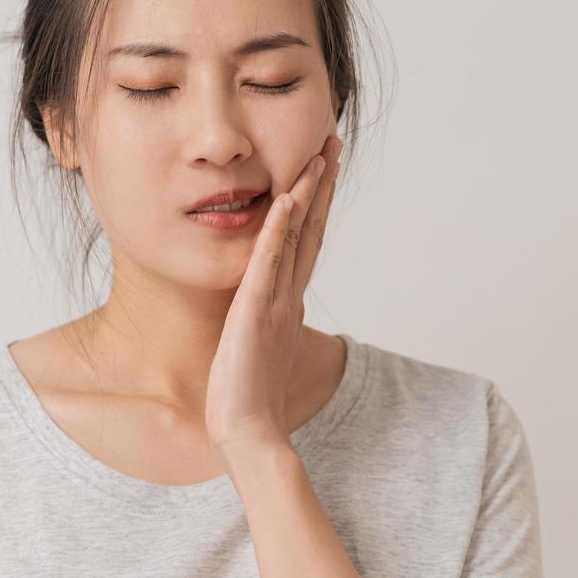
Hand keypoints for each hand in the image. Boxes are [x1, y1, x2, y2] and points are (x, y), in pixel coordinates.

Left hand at [205, 132, 343, 467]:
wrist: (249, 433)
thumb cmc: (245, 400)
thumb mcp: (251, 349)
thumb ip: (256, 324)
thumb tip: (252, 313)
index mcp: (285, 302)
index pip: (305, 242)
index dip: (316, 203)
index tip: (322, 168)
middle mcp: (287, 296)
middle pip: (311, 229)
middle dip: (322, 184)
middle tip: (332, 143)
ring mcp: (275, 302)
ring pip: (297, 237)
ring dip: (308, 194)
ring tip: (318, 154)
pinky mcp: (256, 312)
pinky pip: (269, 262)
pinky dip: (279, 228)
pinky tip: (286, 198)